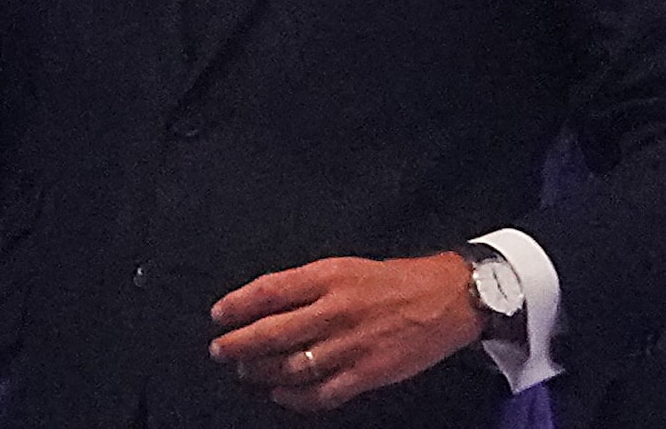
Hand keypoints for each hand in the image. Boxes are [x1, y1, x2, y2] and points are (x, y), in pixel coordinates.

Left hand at [209, 253, 481, 411]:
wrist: (446, 298)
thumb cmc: (395, 280)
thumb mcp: (347, 267)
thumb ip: (309, 286)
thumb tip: (268, 304)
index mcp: (329, 276)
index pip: (270, 290)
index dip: (238, 304)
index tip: (219, 315)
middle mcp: (336, 309)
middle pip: (273, 332)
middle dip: (239, 345)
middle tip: (220, 351)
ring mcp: (351, 344)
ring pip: (291, 365)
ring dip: (262, 372)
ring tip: (246, 372)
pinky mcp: (367, 372)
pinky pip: (321, 392)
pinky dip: (295, 398)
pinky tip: (281, 395)